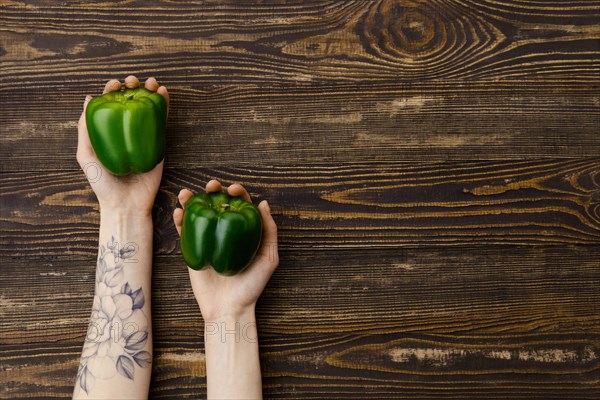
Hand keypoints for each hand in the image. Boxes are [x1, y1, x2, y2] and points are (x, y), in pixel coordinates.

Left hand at [76, 76, 169, 215]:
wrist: (126, 204)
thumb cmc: (102, 183)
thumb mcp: (86, 154)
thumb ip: (85, 129)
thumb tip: (88, 99)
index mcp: (107, 133)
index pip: (110, 105)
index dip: (113, 91)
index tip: (115, 84)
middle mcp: (125, 132)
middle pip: (130, 103)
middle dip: (133, 87)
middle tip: (134, 80)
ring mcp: (143, 137)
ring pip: (148, 109)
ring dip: (151, 92)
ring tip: (152, 82)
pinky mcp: (158, 144)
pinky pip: (162, 122)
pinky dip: (164, 107)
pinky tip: (164, 94)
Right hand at [173, 180, 278, 321]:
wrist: (229, 308)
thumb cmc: (252, 286)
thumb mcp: (268, 259)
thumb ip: (269, 232)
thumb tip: (263, 203)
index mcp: (245, 231)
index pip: (241, 205)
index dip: (238, 192)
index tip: (233, 189)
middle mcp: (226, 232)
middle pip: (219, 204)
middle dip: (214, 190)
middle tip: (211, 186)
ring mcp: (208, 240)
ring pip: (200, 214)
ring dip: (192, 200)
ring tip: (186, 193)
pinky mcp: (193, 250)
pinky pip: (185, 232)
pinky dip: (180, 219)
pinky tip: (178, 212)